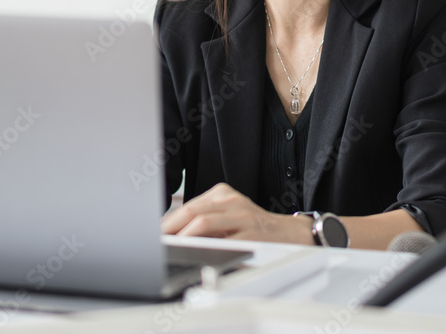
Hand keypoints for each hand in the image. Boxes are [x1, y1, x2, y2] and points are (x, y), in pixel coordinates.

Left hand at [160, 183, 312, 243]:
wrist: (290, 235)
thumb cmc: (254, 228)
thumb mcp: (229, 217)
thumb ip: (205, 222)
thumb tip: (173, 237)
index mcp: (222, 194)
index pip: (188, 205)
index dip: (169, 221)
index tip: (155, 234)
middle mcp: (231, 200)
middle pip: (192, 210)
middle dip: (170, 227)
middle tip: (156, 241)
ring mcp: (242, 215)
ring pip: (203, 220)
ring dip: (182, 235)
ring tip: (170, 246)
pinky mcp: (251, 232)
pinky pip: (222, 238)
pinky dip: (204, 245)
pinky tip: (194, 251)